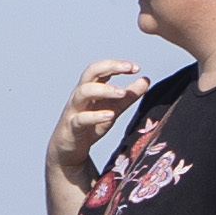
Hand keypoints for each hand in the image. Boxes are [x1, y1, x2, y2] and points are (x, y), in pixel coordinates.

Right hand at [48, 58, 146, 185]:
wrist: (69, 150)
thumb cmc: (90, 126)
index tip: (136, 68)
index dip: (117, 64)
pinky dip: (96, 116)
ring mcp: (74, 110)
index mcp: (90, 88)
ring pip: (83, 92)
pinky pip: (81, 118)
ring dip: (104, 90)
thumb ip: (129, 96)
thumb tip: (146, 80)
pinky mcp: (72, 127)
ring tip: (122, 92)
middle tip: (129, 68)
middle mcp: (80, 95)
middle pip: (90, 72)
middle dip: (110, 67)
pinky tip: (110, 115)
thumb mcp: (113, 109)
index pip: (101, 68)